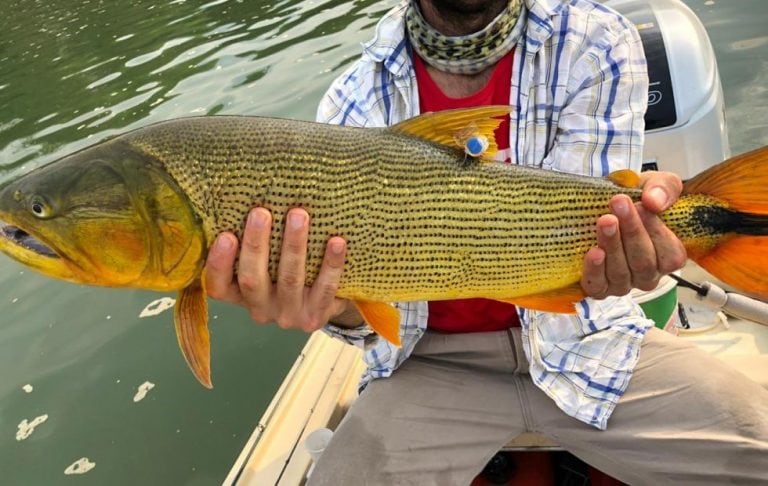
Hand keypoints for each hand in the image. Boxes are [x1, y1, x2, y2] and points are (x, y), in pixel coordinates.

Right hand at [204, 207, 360, 331]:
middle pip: (252, 279)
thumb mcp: (265, 263)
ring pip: (289, 279)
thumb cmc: (285, 272)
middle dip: (256, 245)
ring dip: (294, 245)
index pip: (218, 286)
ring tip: (298, 215)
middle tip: (260, 213)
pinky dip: (331, 264)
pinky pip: (325, 288)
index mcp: (239, 295)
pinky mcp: (315, 317)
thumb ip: (253, 242)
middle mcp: (260, 309)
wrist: (323, 304)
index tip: (225, 235)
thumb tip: (247, 195)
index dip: (219, 263)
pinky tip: (336, 241)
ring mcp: (287, 315)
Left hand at [581, 171, 686, 298]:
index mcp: (667, 256)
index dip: (657, 231)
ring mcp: (623, 283)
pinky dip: (595, 270)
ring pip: (621, 272)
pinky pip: (598, 285)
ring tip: (605, 220)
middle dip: (632, 231)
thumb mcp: (653, 185)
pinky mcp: (599, 287)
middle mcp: (647, 274)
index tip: (642, 205)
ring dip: (613, 244)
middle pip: (644, 262)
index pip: (671, 255)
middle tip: (618, 204)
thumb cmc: (633, 199)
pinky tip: (594, 252)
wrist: (597, 203)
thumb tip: (655, 201)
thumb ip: (664, 188)